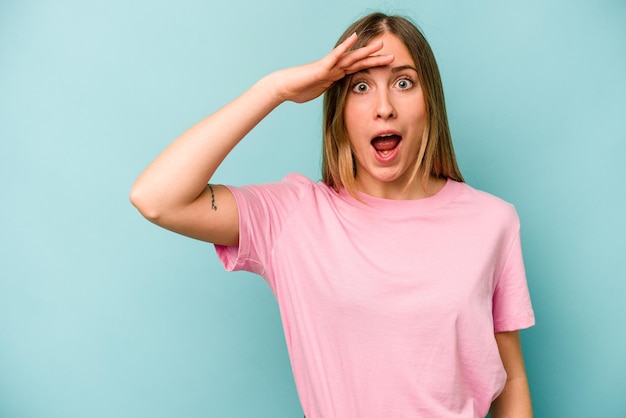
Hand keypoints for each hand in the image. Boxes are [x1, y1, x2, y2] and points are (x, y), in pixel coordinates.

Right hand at [272, 33, 394, 103]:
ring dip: (366, 51)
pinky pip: (335, 55)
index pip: (357, 70)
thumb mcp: (319, 92)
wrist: (283, 87)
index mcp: (335, 75)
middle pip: (359, 62)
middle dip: (375, 59)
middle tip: (392, 56)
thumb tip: (336, 95)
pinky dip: (345, 46)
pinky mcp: (321, 67)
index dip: (371, 68)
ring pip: (351, 57)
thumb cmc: (297, 90)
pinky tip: (355, 38)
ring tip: (381, 44)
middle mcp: (334, 68)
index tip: (385, 67)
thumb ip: (328, 90)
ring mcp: (328, 66)